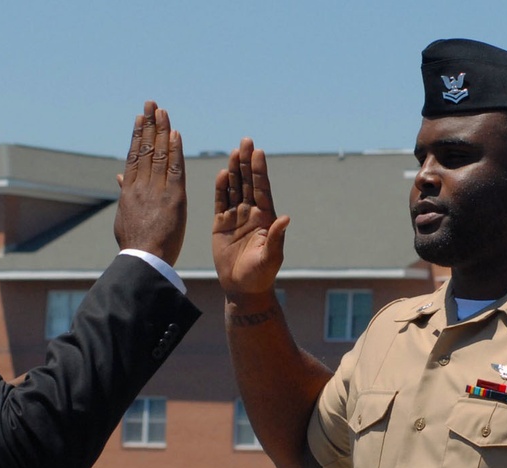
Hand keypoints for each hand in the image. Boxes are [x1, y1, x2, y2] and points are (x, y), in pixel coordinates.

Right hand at [114, 100, 185, 265]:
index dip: (138, 136)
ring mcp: (156, 191)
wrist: (144, 260)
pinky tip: (175, 133)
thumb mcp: (124, 217)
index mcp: (128, 191)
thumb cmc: (135, 244)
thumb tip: (120, 177)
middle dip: (149, 124)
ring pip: (158, 154)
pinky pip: (174, 169)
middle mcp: (140, 186)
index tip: (140, 118)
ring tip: (161, 110)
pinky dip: (174, 151)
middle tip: (151, 103)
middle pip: (145, 149)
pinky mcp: (173, 198)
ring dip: (161, 130)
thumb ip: (124, 194)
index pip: (134, 157)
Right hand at [212, 137, 289, 297]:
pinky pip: (220, 202)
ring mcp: (236, 217)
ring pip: (234, 189)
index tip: (258, 152)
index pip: (262, 189)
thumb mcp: (271, 257)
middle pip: (248, 183)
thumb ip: (276, 237)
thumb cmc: (261, 275)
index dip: (260, 171)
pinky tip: (222, 174)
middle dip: (247, 163)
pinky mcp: (221, 225)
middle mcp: (251, 214)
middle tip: (246, 141)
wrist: (242, 288)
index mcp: (265, 218)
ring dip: (234, 171)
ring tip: (234, 152)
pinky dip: (221, 189)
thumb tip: (286, 218)